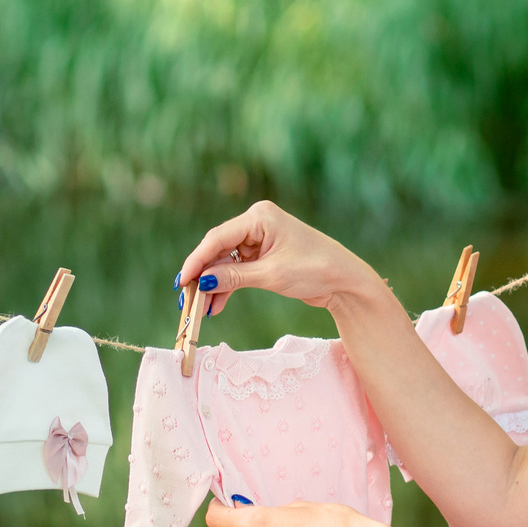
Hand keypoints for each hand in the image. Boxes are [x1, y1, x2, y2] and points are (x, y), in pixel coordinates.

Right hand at [177, 201, 386, 315]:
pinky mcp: (265, 256)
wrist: (345, 281)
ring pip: (226, 262)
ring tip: (202, 309)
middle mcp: (257, 223)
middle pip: (219, 250)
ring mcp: (261, 239)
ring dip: (214, 285)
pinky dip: (228, 286)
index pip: (217, 238)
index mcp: (259, 217)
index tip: (182, 282)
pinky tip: (217, 305)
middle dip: (204, 276)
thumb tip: (203, 283)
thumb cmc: (315, 270)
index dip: (197, 261)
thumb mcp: (271, 275)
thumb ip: (234, 277)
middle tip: (188, 300)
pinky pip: (238, 270)